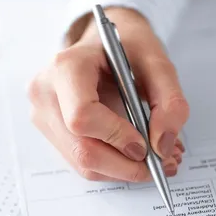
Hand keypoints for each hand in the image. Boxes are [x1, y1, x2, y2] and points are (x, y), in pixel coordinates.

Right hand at [28, 8, 187, 181]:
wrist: (105, 43)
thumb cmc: (127, 47)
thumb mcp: (158, 62)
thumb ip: (170, 102)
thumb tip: (163, 147)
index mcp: (66, 67)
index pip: (82, 116)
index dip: (116, 137)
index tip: (146, 146)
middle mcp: (47, 94)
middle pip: (83, 150)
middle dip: (127, 166)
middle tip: (164, 164)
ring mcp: (45, 116)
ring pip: (84, 164)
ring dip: (124, 171)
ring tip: (157, 161)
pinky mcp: (54, 133)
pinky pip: (84, 164)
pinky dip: (115, 168)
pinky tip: (137, 158)